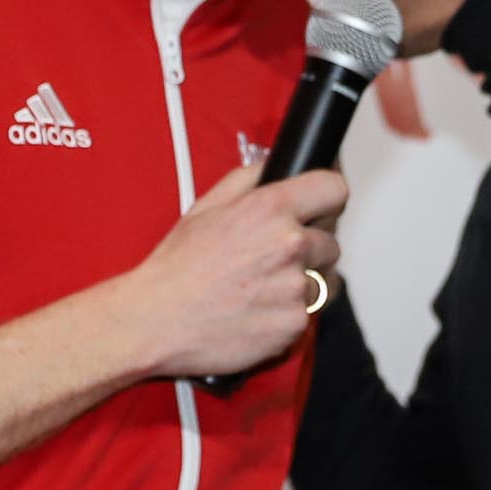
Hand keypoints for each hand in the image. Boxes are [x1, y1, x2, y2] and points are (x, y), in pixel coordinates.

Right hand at [112, 162, 344, 380]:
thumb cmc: (176, 268)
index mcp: (270, 209)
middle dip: (310, 249)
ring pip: (325, 281)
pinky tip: (258, 311)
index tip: (322, 208)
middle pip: (331, 241)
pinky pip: (307, 315)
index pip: (334, 190)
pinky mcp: (294, 324)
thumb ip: (249, 178)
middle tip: (273, 259)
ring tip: (264, 288)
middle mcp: (290, 245)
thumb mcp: (207, 205)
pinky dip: (289, 315)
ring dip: (305, 284)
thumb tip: (277, 165)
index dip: (328, 199)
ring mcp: (295, 288)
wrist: (157, 321)